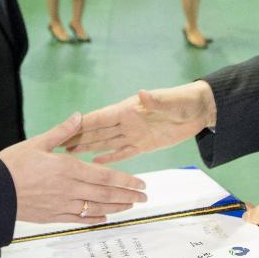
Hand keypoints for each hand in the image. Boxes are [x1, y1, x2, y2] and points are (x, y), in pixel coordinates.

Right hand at [0, 113, 146, 222]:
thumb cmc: (13, 165)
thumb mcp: (37, 143)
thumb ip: (62, 132)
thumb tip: (79, 116)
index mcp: (68, 168)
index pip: (104, 175)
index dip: (125, 180)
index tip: (141, 183)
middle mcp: (69, 189)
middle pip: (105, 193)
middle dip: (127, 195)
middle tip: (144, 198)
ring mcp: (62, 205)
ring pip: (96, 208)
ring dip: (116, 207)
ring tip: (130, 206)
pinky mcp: (53, 216)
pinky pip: (79, 219)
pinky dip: (94, 218)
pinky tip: (104, 217)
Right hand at [67, 82, 215, 164]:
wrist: (200, 110)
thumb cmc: (184, 100)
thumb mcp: (170, 101)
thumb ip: (155, 100)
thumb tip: (142, 94)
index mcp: (129, 110)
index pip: (100, 118)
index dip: (83, 124)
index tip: (64, 129)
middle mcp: (127, 122)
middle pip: (98, 132)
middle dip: (79, 138)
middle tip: (58, 147)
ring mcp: (135, 134)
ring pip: (106, 144)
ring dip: (88, 149)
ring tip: (69, 154)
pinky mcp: (144, 145)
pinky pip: (123, 153)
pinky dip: (110, 158)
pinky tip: (96, 163)